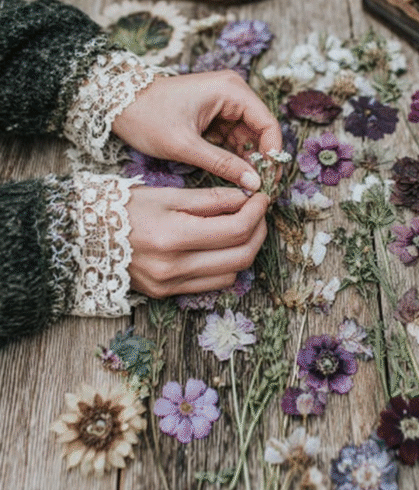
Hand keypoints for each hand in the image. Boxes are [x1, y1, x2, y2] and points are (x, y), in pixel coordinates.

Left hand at [112, 70, 281, 191]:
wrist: (117, 104)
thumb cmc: (147, 117)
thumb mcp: (185, 145)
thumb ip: (223, 164)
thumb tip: (254, 184)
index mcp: (231, 90)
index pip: (268, 123)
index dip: (273, 153)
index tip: (270, 181)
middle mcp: (232, 93)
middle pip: (261, 130)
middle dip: (262, 160)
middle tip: (261, 190)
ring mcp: (223, 104)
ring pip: (248, 137)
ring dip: (248, 161)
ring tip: (248, 189)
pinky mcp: (214, 116)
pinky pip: (233, 139)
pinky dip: (234, 158)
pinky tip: (235, 178)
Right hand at [127, 186, 268, 297]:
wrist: (86, 235)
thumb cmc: (125, 208)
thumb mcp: (168, 195)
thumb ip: (210, 199)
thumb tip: (247, 198)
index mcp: (173, 237)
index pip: (235, 231)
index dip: (256, 213)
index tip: (261, 198)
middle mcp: (173, 267)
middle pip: (240, 257)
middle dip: (258, 232)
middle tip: (259, 213)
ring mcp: (170, 285)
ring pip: (231, 275)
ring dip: (245, 251)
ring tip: (243, 227)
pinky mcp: (167, 295)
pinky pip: (211, 285)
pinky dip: (226, 265)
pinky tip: (222, 246)